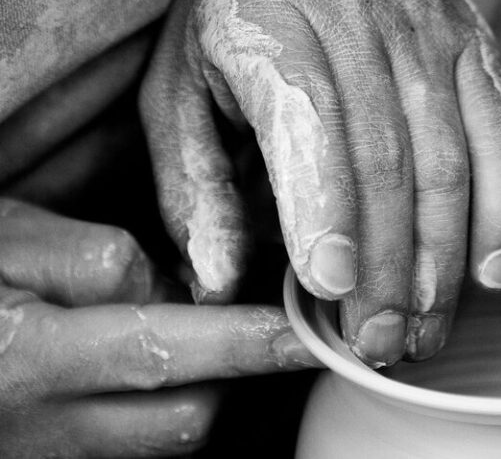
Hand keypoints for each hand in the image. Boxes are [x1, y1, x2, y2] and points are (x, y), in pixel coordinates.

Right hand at [0, 199, 318, 456]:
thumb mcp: (8, 234)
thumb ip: (98, 260)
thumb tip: (177, 290)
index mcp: (25, 358)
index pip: (161, 353)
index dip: (242, 343)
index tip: (302, 333)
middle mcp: (41, 426)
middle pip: (183, 418)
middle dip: (223, 367)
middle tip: (224, 315)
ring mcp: (50, 453)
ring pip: (167, 437)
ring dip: (194, 384)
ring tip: (166, 329)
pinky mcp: (58, 458)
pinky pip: (136, 443)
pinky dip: (162, 399)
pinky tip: (140, 360)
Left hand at [140, 0, 500, 365]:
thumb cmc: (235, 14)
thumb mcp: (178, 81)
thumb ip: (193, 179)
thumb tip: (215, 281)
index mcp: (272, 22)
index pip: (310, 124)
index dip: (324, 211)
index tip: (330, 291)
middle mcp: (361, 20)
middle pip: (388, 160)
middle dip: (386, 266)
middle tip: (377, 343)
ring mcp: (430, 30)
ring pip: (450, 158)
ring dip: (442, 259)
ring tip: (425, 332)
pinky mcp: (474, 44)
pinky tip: (495, 272)